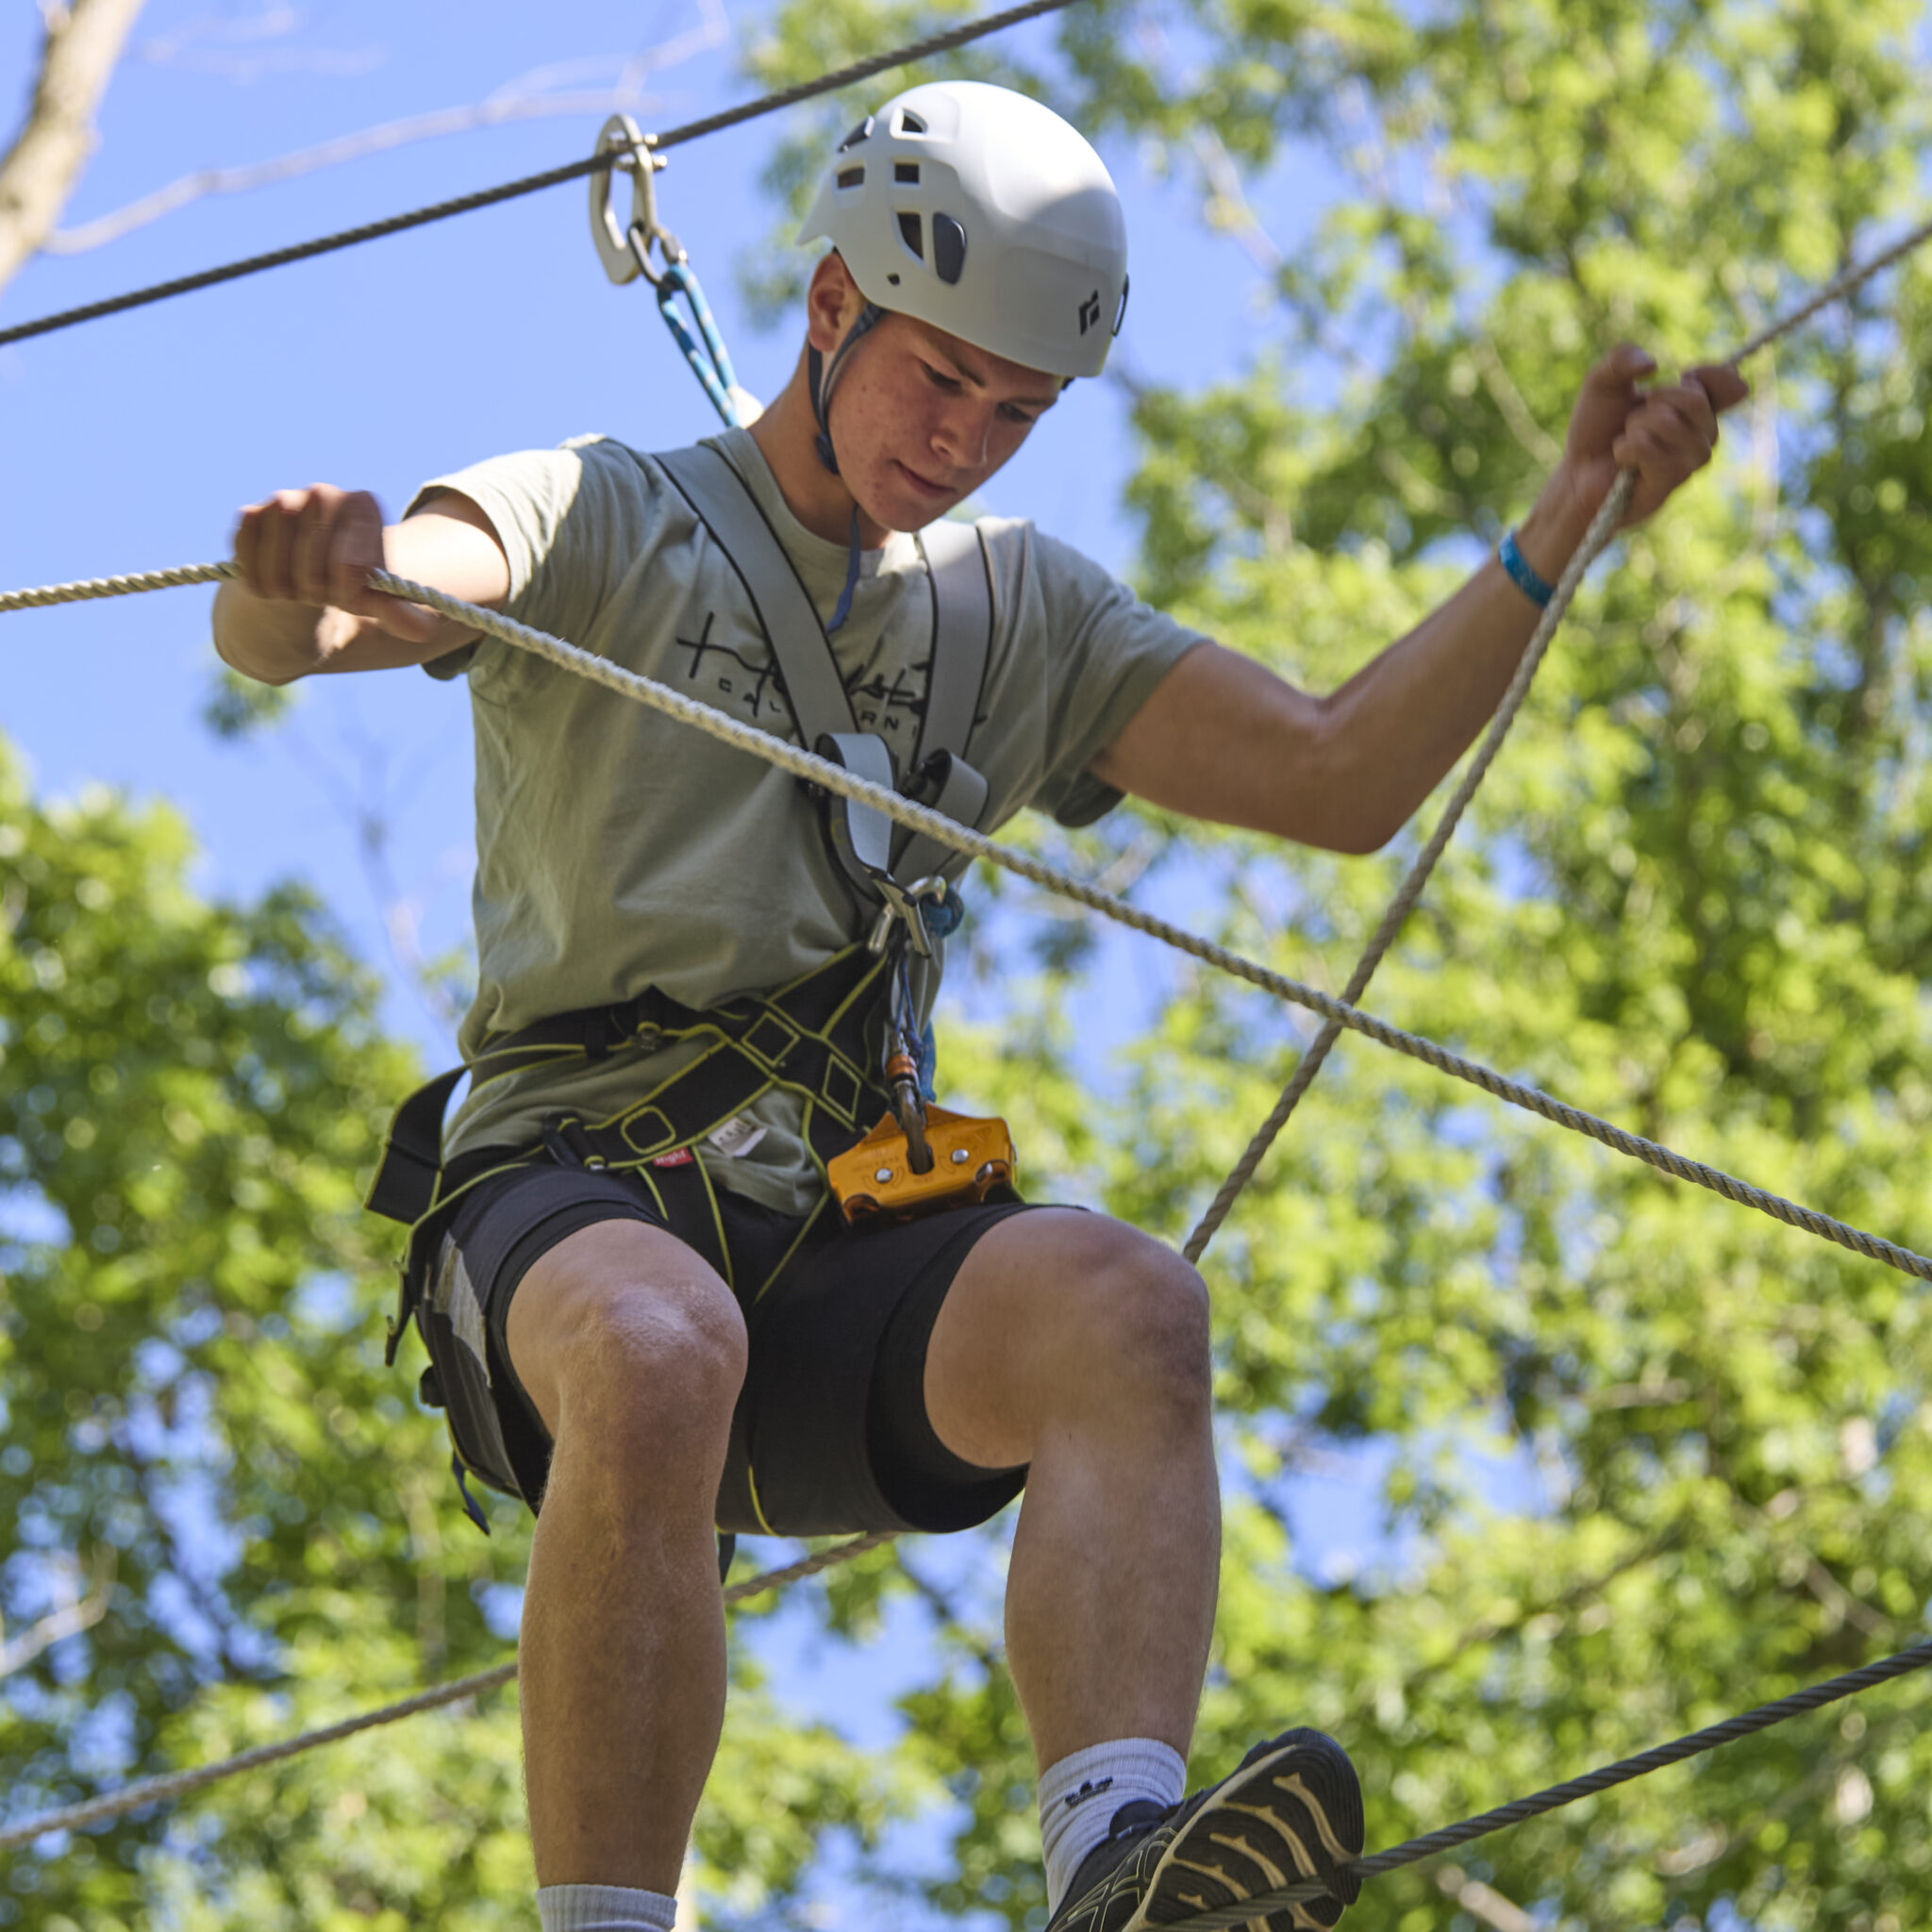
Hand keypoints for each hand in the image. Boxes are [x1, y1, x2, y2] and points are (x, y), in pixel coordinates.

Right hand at [231, 485, 439, 644]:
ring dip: (286, 588)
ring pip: (277, 559)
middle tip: (320, 594)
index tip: (346, 594)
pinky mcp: (251, 513)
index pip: (350, 561)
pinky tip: (274, 581)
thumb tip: (422, 632)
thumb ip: (399, 612)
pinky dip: (260, 582)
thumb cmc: (347, 584)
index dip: (345, 588)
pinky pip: (249, 558)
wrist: (304, 579)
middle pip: (312, 559)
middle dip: (316, 589)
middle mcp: (324, 493)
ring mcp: (285, 499)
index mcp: (364, 507)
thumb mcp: (375, 599)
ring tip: (299, 589)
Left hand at [1554, 343, 1749, 531]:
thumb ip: (1622, 358)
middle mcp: (1703, 435)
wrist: (1576, 472)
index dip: (1708, 374)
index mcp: (1698, 408)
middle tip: (1635, 418)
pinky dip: (1625, 448)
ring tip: (1626, 441)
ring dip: (1635, 428)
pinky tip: (1622, 460)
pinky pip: (1649, 449)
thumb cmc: (1596, 429)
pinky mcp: (1670, 482)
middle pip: (1695, 399)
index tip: (1682, 374)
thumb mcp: (1603, 382)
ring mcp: (1690, 461)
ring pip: (1668, 424)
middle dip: (1654, 401)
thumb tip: (1652, 364)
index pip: (1730, 385)